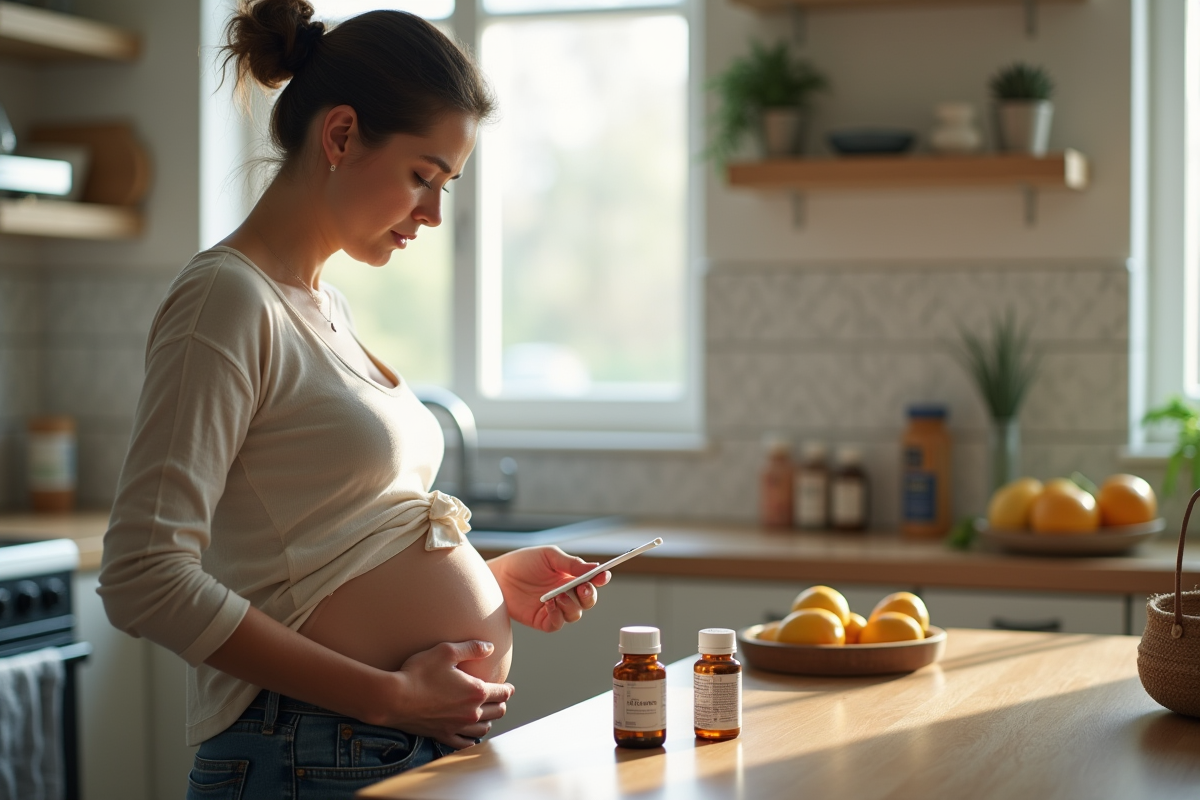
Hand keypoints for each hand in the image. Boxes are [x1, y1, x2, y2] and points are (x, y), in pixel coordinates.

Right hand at [384, 640, 514, 748]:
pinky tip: (471, 736)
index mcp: (476, 692)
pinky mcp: (442, 735)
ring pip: (483, 729)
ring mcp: (457, 726)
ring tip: (487, 714)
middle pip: (497, 712)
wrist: (394, 698)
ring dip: (489, 721)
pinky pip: (464, 743)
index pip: (502, 693)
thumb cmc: (419, 672)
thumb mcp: (446, 651)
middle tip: (498, 699)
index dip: (508, 689)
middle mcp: (470, 712)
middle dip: (501, 704)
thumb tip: (490, 647)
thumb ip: (471, 648)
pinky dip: (472, 739)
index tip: (509, 687)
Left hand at [487, 546, 611, 632]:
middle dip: (589, 595)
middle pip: (588, 601)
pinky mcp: (542, 620)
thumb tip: (595, 568)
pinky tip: (549, 604)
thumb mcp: (549, 556)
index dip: (601, 579)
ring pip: (575, 614)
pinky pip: (558, 624)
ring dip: (571, 605)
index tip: (603, 576)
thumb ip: (571, 564)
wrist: (498, 576)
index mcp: (571, 576)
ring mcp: (555, 607)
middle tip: (583, 588)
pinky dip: (558, 615)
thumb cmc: (522, 562)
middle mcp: (567, 593)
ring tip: (558, 595)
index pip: (593, 581)